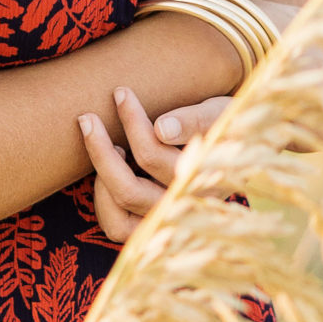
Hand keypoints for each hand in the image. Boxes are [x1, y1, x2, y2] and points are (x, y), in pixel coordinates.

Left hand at [81, 87, 229, 240]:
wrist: (234, 148)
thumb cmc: (220, 125)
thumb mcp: (217, 114)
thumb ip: (194, 120)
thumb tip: (162, 128)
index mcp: (201, 179)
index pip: (154, 156)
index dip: (133, 123)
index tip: (121, 93)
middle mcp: (182, 208)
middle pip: (129, 191)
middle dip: (100, 151)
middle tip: (87, 117)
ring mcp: (165, 222)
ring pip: (118, 217)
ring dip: (99, 178)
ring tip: (98, 142)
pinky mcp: (151, 228)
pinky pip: (116, 227)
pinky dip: (103, 201)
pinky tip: (105, 170)